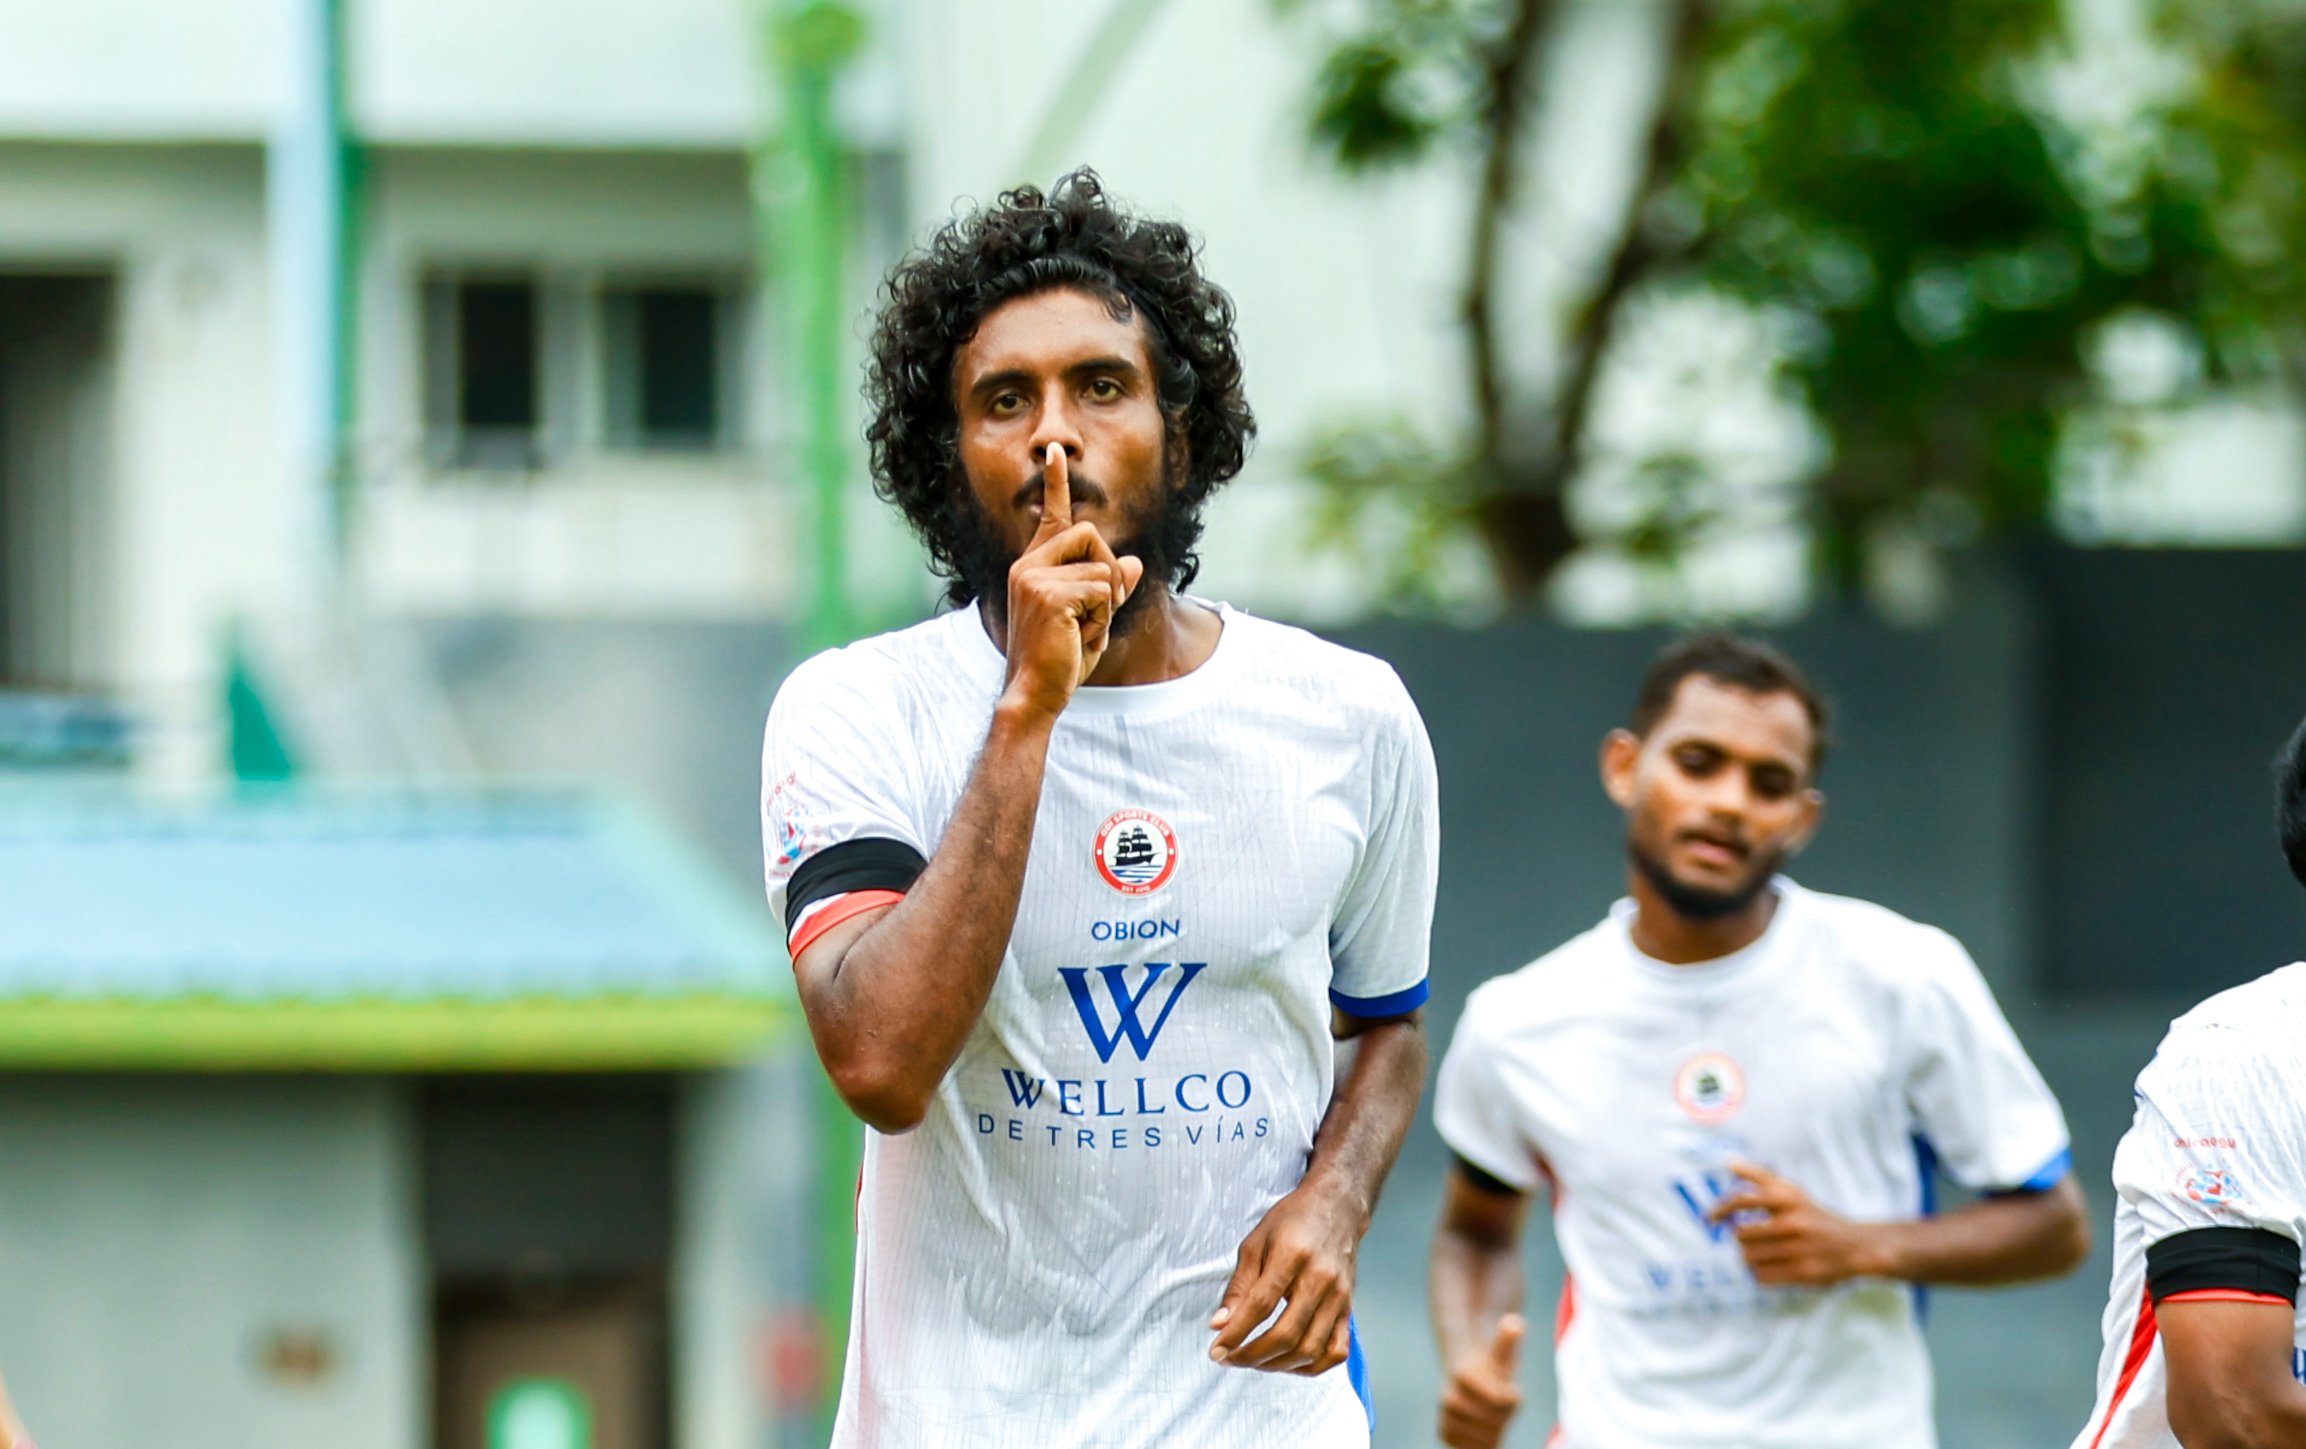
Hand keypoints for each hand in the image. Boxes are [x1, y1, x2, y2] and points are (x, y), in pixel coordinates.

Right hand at [999, 443, 1144, 716]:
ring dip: (1106, 605)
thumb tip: (1132, 562)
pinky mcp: (1048, 594)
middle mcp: (1029, 565)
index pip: (1051, 516)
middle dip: (1109, 572)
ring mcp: (1035, 577)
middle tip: (1095, 611)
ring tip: (1082, 631)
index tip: (1054, 451)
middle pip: (1092, 535)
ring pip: (1103, 568)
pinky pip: (1102, 589)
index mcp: (1034, 566)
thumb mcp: (1092, 618)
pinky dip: (1102, 617)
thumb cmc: (1059, 659)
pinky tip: (1079, 637)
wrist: (1034, 692)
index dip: (1055, 482)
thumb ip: (1110, 588)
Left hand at [1209, 1181, 1362, 1374]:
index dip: (1236, 1333)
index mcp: (1292, 1256)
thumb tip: (1219, 1324)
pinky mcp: (1349, 1309)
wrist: (1336, 1208)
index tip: (1216, 1350)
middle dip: (1252, 1355)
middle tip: (1230, 1359)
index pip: (1261, 1306)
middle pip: (1286, 1334)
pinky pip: (1335, 1352)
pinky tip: (1288, 1362)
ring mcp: (1339, 1297)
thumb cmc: (1291, 1222)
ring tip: (1254, 1361)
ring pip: (1310, 1349)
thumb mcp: (1255, 1243)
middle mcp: (1320, 1279)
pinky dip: (1311, 1366)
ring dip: (1277, 1365)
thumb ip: (1238, 1286)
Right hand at [1439, 1312, 1524, 1448]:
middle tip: (1500, 1405)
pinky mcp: (1445, 1434)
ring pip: (1486, 1439)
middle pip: (1495, 1422)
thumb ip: (1506, 1341)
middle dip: (1504, 1416)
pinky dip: (1483, 1444)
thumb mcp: (1501, 1355)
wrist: (1465, 1382)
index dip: (1512, 1399)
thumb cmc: (1489, 1369)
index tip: (1510, 1391)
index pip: (1501, 1401)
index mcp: (1463, 1375)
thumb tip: (1516, 1323)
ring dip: (1495, 1431)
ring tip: (1491, 1416)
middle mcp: (1449, 1398)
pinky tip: (1483, 1432)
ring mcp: (1446, 1417)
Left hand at [1710, 1159, 1890, 1286]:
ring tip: (1762, 1253)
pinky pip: (1761, 1277)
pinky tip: (1769, 1267)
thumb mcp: (1792, 1191)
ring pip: (1748, 1258)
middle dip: (1741, 1238)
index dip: (1721, 1209)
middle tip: (1751, 1239)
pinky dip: (1759, 1274)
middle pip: (1740, 1234)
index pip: (1742, 1200)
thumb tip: (1727, 1162)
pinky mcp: (1803, 1274)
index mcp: (1788, 1198)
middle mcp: (1793, 1222)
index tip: (1710, 1219)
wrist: (1855, 1247)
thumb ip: (1759, 1176)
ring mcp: (1799, 1249)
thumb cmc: (1815, 1217)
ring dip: (1749, 1258)